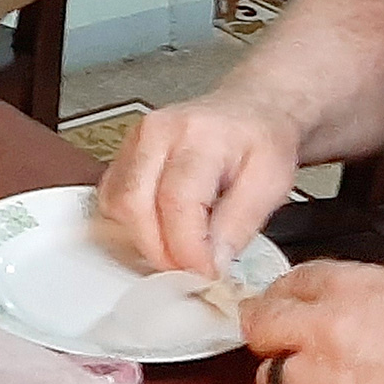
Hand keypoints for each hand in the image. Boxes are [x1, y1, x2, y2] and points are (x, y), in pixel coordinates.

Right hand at [95, 91, 303, 275]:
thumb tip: (210, 263)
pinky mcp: (124, 153)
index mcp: (199, 135)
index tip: (206, 273)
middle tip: (191, 270)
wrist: (250, 110)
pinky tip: (162, 228)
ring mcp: (134, 140)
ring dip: (145, 239)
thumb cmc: (261, 141)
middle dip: (161, 251)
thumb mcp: (272, 183)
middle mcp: (157, 132)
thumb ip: (239, 225)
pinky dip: (132, 225)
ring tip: (180, 248)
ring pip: (117, 205)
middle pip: (135, 204)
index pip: (177, 200)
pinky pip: (111, 199)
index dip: (187, 248)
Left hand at [241, 260, 383, 383]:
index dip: (278, 303)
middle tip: (293, 353)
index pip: (282, 285)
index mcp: (345, 285)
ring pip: (271, 383)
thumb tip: (314, 305)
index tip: (281, 315)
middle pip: (262, 331)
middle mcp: (326, 329)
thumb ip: (350, 294)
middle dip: (274, 341)